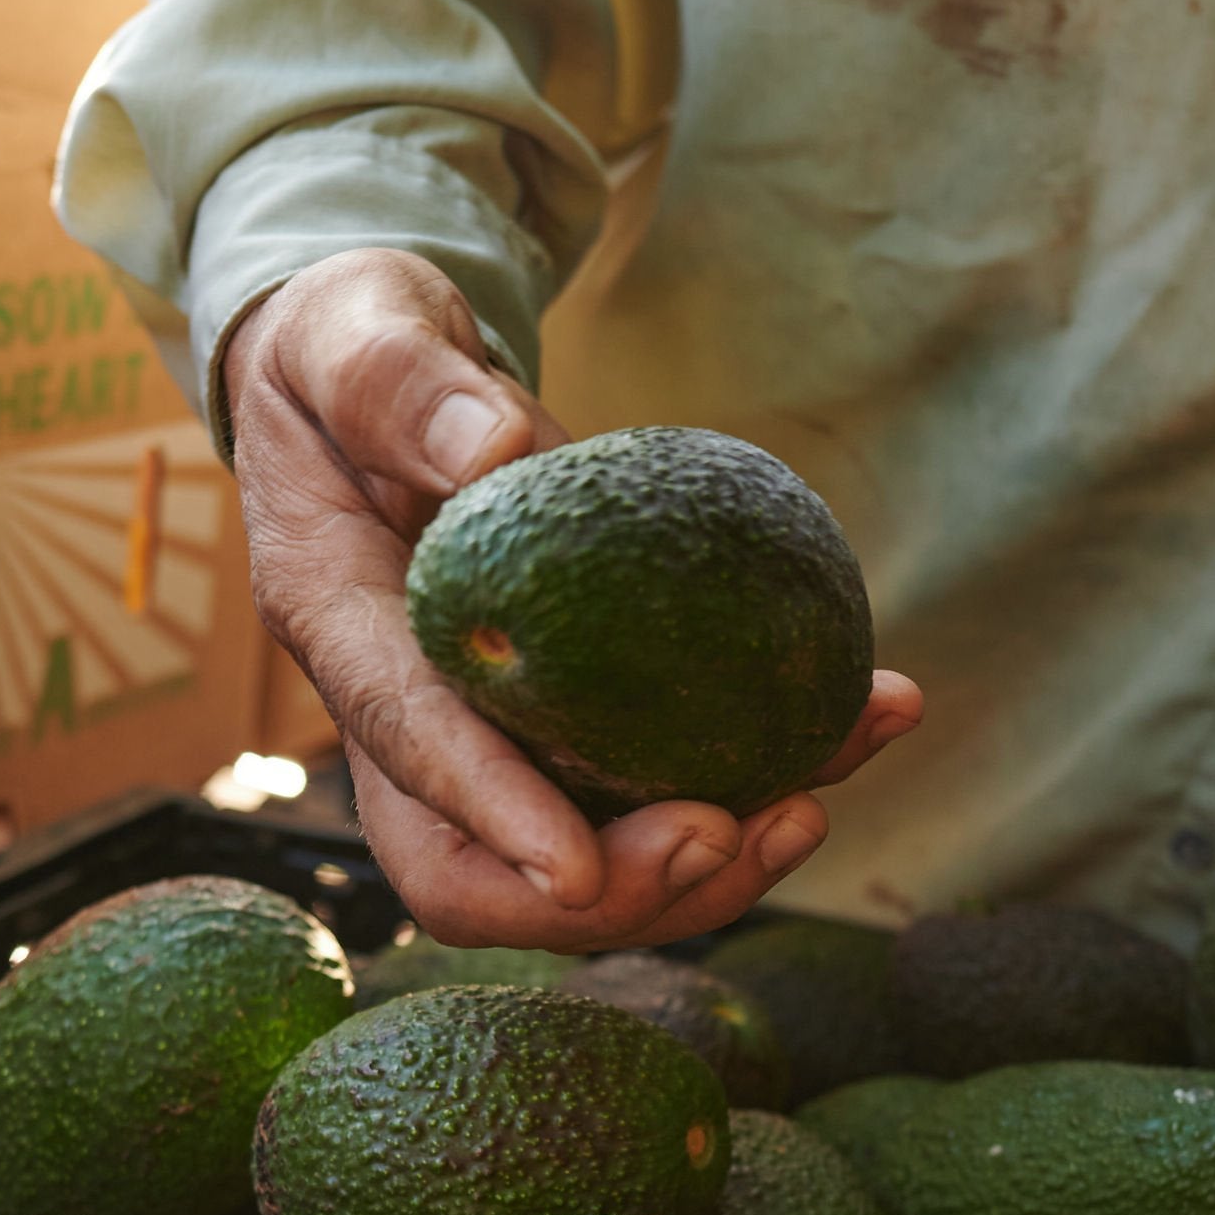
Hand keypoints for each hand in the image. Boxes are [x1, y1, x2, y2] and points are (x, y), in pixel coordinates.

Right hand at [222, 249, 921, 948]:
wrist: (377, 377)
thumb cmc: (353, 347)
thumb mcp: (352, 326)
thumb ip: (398, 381)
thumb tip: (494, 451)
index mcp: (340, 626)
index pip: (408, 742)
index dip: (492, 816)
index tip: (575, 873)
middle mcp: (406, 712)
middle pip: (481, 871)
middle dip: (610, 888)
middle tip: (729, 832)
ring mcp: (492, 730)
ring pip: (586, 856)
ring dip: (711, 859)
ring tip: (818, 802)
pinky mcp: (573, 716)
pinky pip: (662, 776)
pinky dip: (776, 764)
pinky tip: (875, 710)